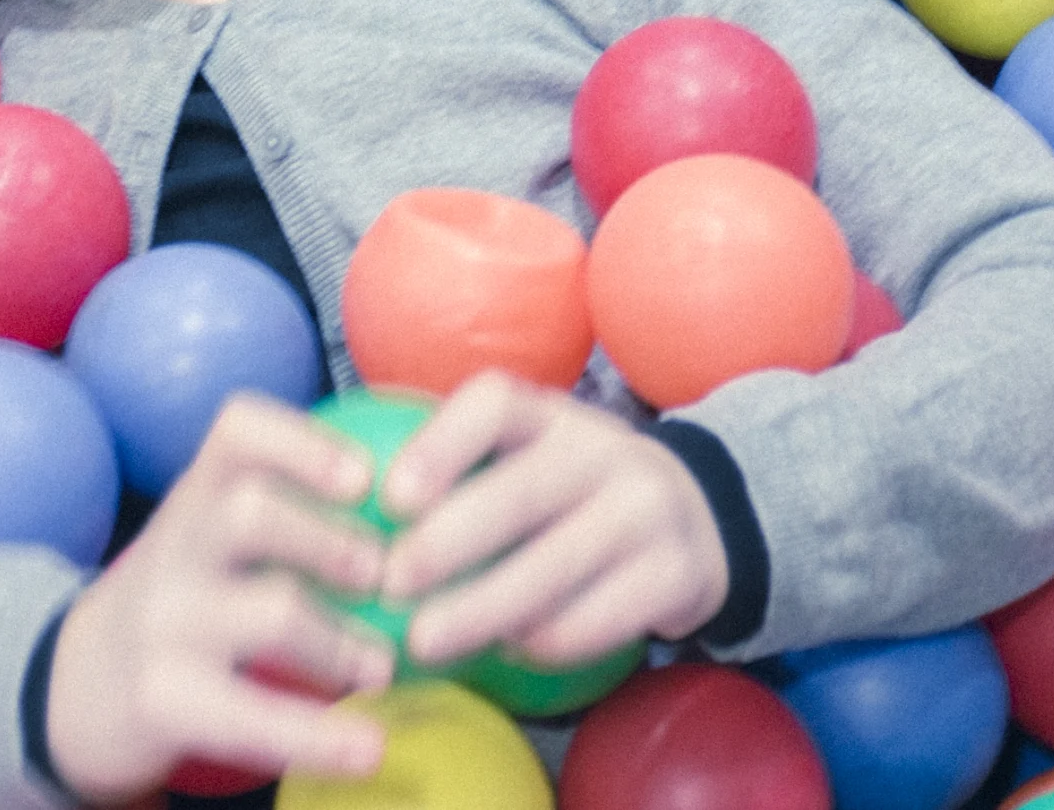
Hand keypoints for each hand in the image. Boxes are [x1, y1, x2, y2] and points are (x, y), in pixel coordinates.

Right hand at [41, 396, 399, 801]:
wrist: (74, 685)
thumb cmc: (179, 602)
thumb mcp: (207, 539)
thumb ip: (280, 513)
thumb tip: (415, 502)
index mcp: (194, 497)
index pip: (237, 433)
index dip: (303, 443)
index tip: (364, 476)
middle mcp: (174, 548)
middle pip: (250, 512)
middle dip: (331, 541)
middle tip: (390, 577)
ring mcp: (164, 624)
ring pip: (268, 613)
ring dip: (344, 641)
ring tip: (384, 668)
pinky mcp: (163, 699)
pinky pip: (250, 716)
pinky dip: (319, 736)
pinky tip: (369, 749)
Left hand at [376, 371, 731, 672]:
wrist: (702, 518)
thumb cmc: (574, 493)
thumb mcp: (532, 457)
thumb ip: (465, 472)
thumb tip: (350, 514)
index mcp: (552, 415)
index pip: (495, 405)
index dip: (440, 445)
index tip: (391, 496)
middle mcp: (605, 452)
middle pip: (520, 493)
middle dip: (448, 544)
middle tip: (389, 585)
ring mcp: (648, 513)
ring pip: (556, 567)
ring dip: (484, 610)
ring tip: (427, 640)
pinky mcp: (677, 575)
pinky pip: (598, 618)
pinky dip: (544, 641)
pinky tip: (508, 648)